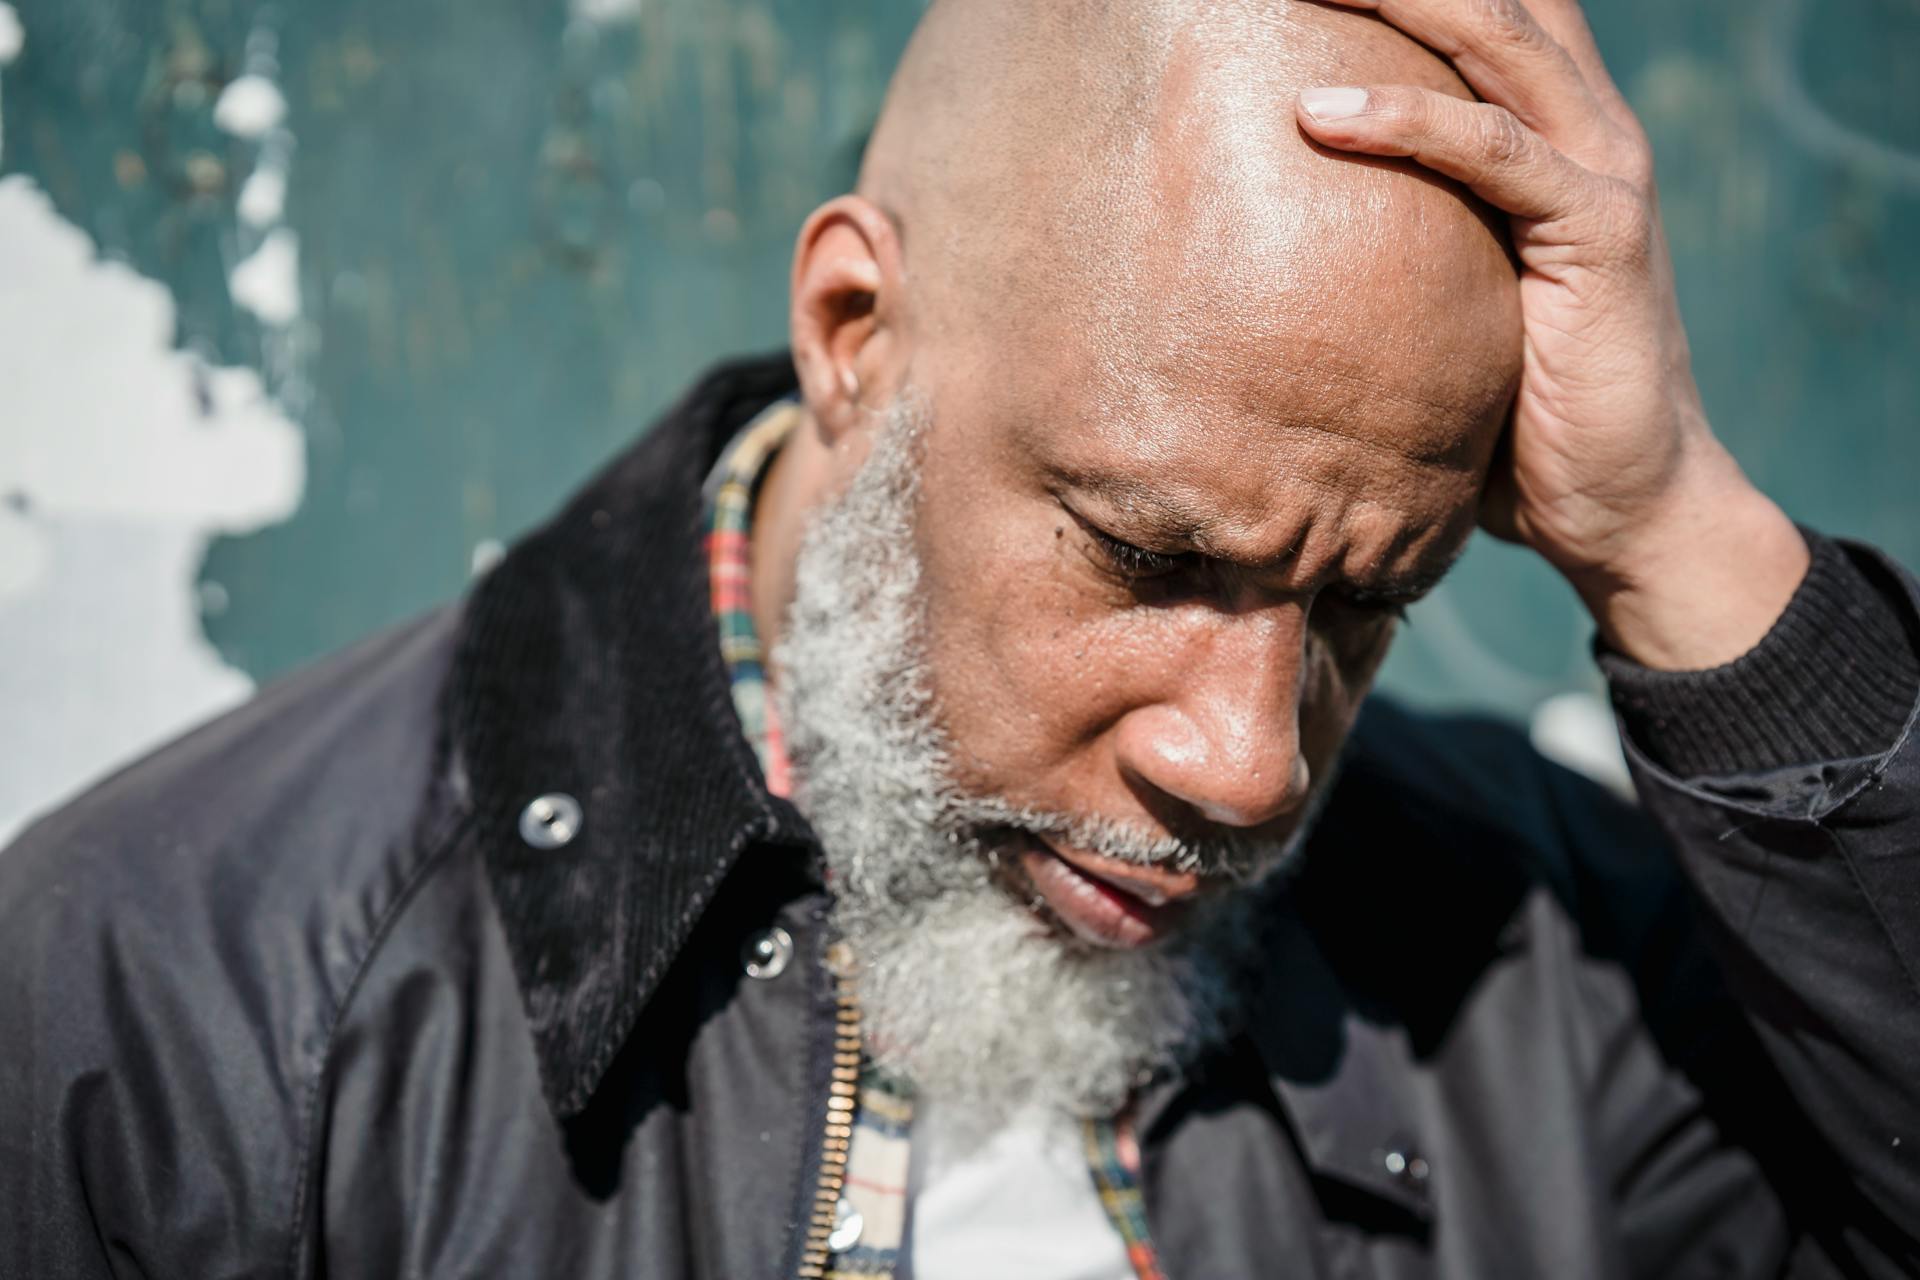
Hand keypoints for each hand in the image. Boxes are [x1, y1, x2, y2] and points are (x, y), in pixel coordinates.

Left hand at [1293, 0, 1808, 669]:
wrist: (1621, 505)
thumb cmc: (1515, 416)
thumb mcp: (1446, 303)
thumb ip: (1395, 242)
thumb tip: (1270, 243)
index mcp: (1548, 129)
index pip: (1486, 11)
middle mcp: (1585, 127)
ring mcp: (1602, 172)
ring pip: (1495, 40)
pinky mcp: (1602, 234)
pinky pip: (1494, 152)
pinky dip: (1407, 122)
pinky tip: (1319, 114)